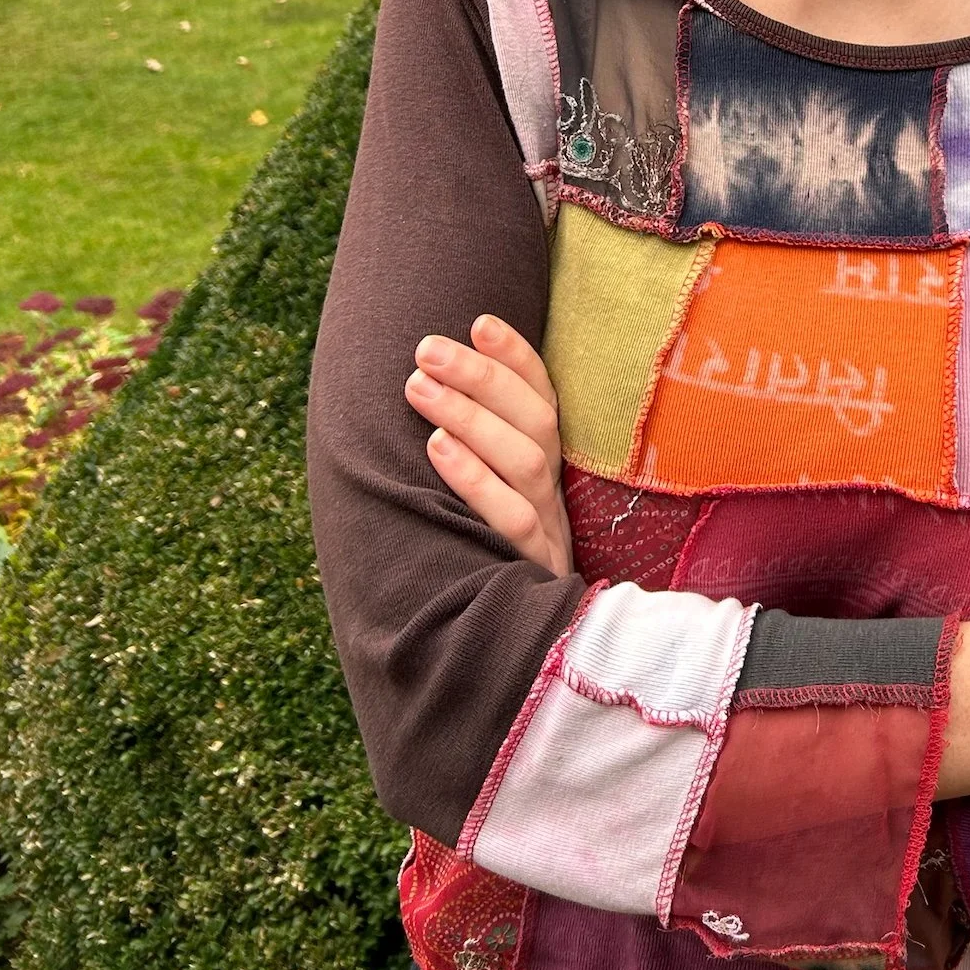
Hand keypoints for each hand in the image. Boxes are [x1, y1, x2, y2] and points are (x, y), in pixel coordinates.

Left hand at [405, 317, 573, 576]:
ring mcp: (548, 529)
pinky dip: (475, 478)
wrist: (519, 648)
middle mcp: (551, 489)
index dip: (516, 357)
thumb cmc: (480, 555)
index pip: (542, 396)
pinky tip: (436, 448)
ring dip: (471, 416)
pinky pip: (511, 519)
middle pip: (534, 419)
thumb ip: (471, 448)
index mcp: (545, 464)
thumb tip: (418, 386)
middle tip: (426, 349)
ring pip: (524, 460)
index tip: (478, 321)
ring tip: (419, 386)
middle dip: (480, 377)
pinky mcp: (532, 569)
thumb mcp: (488, 497)